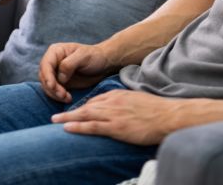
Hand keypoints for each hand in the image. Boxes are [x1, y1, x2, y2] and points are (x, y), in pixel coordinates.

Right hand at [39, 42, 114, 102]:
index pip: (46, 64)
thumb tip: (60, 77)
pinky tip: (68, 98)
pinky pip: (54, 92)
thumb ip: (69, 64)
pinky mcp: (60, 83)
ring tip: (67, 98)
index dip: (47, 76)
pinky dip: (58, 97)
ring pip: (47, 86)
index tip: (52, 86)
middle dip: (51, 88)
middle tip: (63, 95)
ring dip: (55, 94)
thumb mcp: (83, 56)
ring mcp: (55, 73)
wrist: (103, 64)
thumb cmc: (94, 56)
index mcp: (56, 51)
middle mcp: (53, 62)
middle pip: (44, 77)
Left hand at [51, 91, 222, 145]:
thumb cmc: (156, 110)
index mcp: (117, 95)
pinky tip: (67, 128)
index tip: (73, 110)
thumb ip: (125, 103)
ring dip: (68, 118)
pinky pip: (93, 127)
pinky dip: (78, 127)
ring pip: (85, 115)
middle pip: (86, 106)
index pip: (95, 100)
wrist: (168, 115)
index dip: (82, 106)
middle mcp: (112, 102)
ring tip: (54, 120)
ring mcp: (114, 114)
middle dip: (70, 110)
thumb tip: (121, 109)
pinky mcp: (116, 127)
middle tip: (55, 114)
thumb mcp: (137, 100)